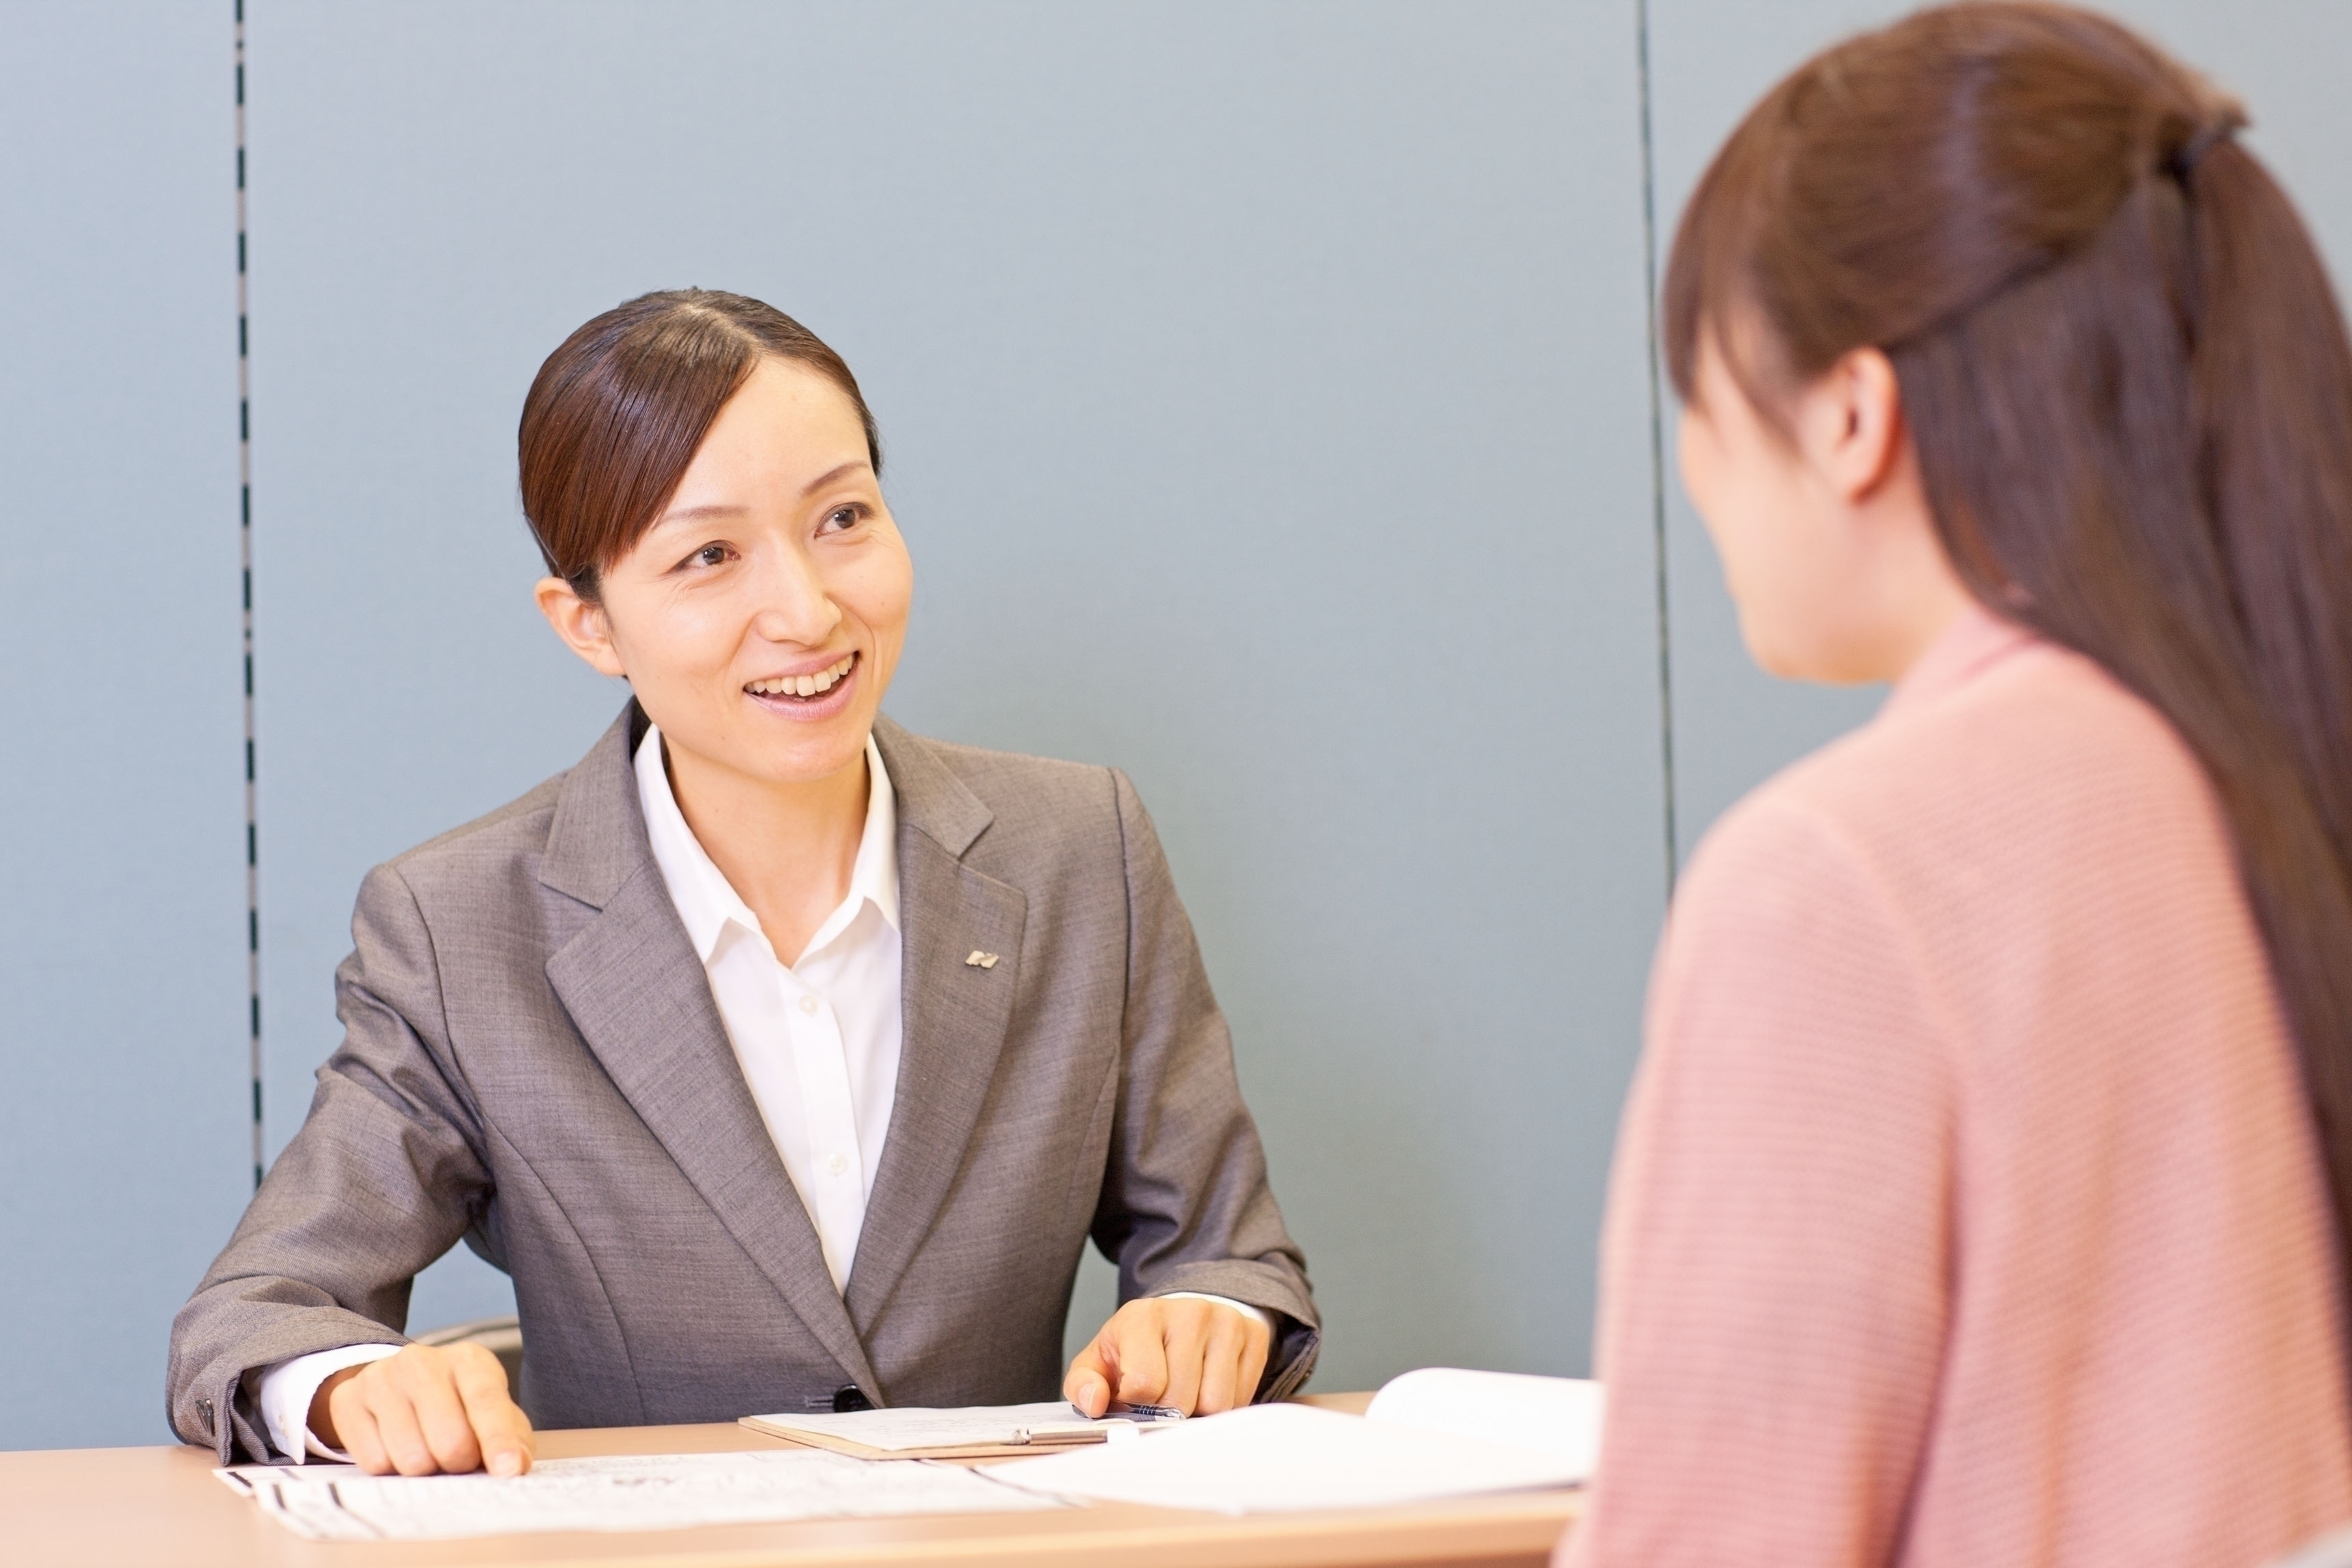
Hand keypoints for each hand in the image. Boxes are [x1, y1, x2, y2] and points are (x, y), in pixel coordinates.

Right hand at [312, 1343, 535, 1476]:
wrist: (396, 1386)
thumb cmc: (457, 1406)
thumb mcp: (492, 1414)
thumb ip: (512, 1439)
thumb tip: (514, 1466)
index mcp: (469, 1360)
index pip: (486, 1402)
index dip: (498, 1440)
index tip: (507, 1471)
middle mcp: (422, 1361)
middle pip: (449, 1440)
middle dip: (459, 1464)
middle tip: (457, 1459)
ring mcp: (381, 1377)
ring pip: (411, 1458)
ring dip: (425, 1469)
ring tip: (427, 1450)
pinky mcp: (347, 1400)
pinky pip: (374, 1462)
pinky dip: (391, 1468)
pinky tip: (396, 1447)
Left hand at [1063, 1297, 1271, 1417]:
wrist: (1182, 1317)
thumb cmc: (1137, 1347)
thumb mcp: (1099, 1361)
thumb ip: (1084, 1384)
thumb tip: (1094, 1403)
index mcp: (1143, 1316)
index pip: (1146, 1383)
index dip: (1137, 1405)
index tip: (1133, 1398)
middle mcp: (1189, 1312)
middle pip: (1182, 1399)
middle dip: (1167, 1412)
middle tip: (1160, 1399)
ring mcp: (1226, 1321)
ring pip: (1216, 1404)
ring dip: (1198, 1412)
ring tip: (1185, 1392)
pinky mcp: (1254, 1335)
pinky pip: (1241, 1399)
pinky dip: (1224, 1406)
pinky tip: (1208, 1386)